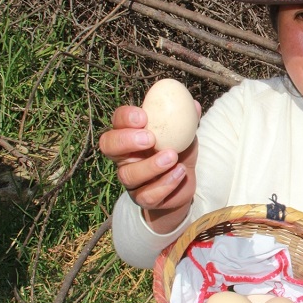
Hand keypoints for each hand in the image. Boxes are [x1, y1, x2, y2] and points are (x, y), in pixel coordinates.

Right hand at [98, 105, 199, 230]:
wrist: (184, 182)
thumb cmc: (179, 151)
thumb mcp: (185, 134)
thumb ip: (186, 120)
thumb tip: (193, 104)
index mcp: (131, 135)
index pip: (117, 121)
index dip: (125, 118)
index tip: (143, 116)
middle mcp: (125, 156)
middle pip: (109, 146)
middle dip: (126, 140)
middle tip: (150, 139)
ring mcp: (131, 179)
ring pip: (128, 174)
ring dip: (151, 165)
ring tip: (173, 157)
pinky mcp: (142, 198)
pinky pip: (147, 195)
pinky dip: (165, 184)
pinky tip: (180, 173)